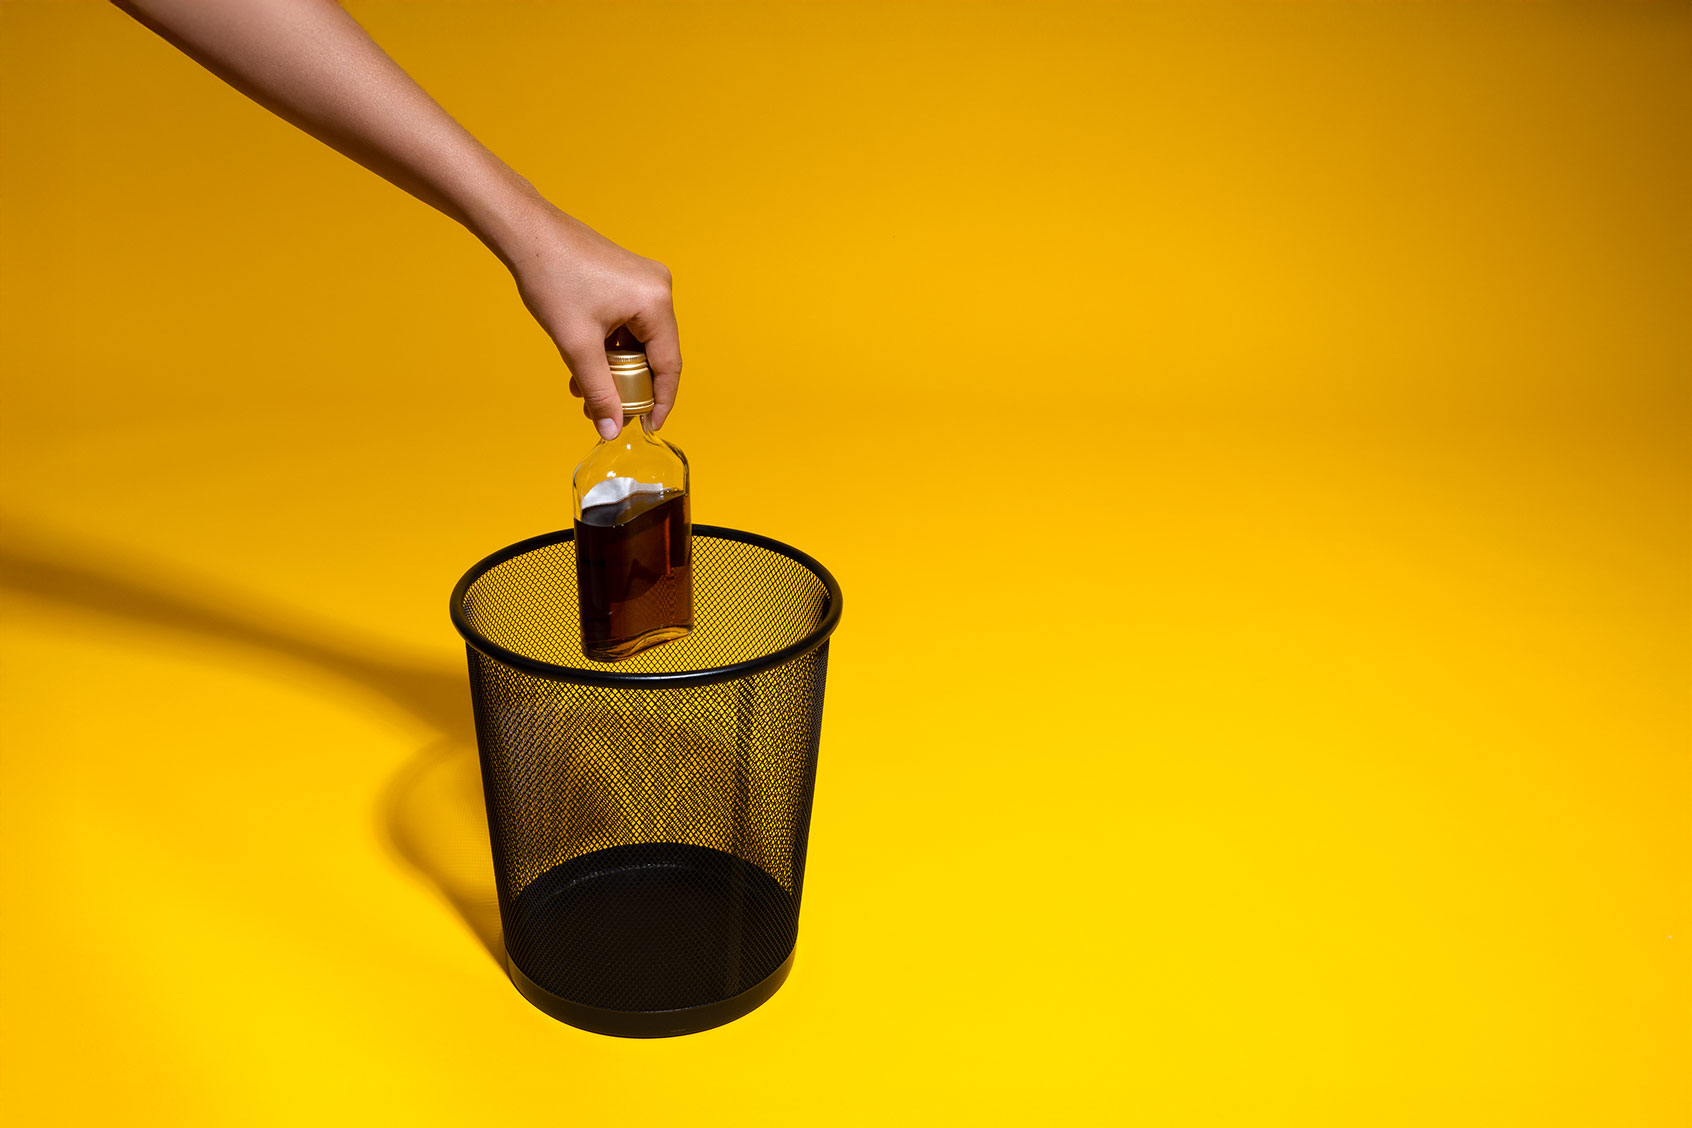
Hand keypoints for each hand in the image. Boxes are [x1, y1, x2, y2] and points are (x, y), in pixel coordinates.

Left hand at [497, 199, 681, 438]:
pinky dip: (610, 346)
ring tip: (586, 391)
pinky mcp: (627, 278)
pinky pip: (628, 323)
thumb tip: (611, 428)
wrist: (527, 232)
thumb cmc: (551, 277)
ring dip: (615, 368)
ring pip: (638, 340)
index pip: (669, 364)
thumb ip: (598, 390)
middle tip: (609, 412)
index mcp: (655, 302)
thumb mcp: (576, 345)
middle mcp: (658, 289)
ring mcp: (644, 281)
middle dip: (630, 387)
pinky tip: (585, 363)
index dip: (661, 401)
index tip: (648, 426)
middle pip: (655, 353)